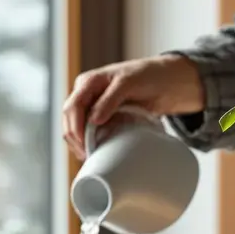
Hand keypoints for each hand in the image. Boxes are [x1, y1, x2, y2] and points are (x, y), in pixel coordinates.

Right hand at [62, 54, 205, 159]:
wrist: (165, 82)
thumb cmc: (147, 76)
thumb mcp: (128, 83)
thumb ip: (109, 100)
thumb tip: (93, 120)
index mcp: (88, 82)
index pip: (72, 107)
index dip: (75, 128)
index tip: (84, 145)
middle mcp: (86, 94)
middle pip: (69, 120)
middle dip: (75, 139)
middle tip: (87, 156)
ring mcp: (93, 107)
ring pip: (76, 129)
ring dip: (80, 143)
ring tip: (92, 157)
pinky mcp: (102, 118)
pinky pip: (89, 133)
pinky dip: (90, 143)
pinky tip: (97, 153)